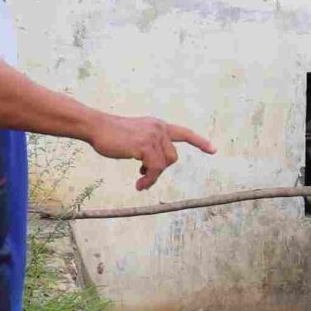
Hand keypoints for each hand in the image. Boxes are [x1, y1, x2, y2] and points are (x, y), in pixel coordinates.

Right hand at [87, 113, 215, 190]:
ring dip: (153, 177)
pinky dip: (149, 180)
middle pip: (172, 158)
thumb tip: (151, 168)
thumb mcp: (135, 137)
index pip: (184, 133)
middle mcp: (159, 129)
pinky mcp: (145, 145)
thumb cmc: (111, 135)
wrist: (96, 127)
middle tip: (144, 176)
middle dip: (160, 170)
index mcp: (158, 125)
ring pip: (164, 165)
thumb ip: (148, 147)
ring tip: (141, 182)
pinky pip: (155, 169)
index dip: (199, 142)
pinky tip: (139, 184)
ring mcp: (153, 136)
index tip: (213, 150)